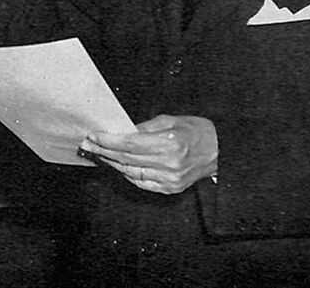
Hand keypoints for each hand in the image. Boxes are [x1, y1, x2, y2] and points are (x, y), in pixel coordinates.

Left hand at [79, 114, 217, 193]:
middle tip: (88, 144)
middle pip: (126, 159)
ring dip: (111, 163)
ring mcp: (169, 179)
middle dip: (104, 151)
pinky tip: (117, 165)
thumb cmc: (197, 131)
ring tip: (98, 154)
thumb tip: (122, 130)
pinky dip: (127, 173)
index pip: (129, 144)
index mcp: (169, 144)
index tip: (93, 135)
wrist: (221, 152)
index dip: (108, 141)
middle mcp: (169, 164)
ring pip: (131, 172)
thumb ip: (145, 127)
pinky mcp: (170, 189)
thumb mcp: (171, 120)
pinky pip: (141, 182)